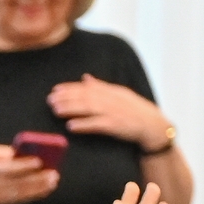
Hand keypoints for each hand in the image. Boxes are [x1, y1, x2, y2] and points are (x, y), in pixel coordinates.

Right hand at [0, 142, 57, 203]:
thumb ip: (6, 152)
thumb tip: (29, 152)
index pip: (9, 168)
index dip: (24, 165)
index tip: (39, 161)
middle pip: (19, 182)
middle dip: (38, 179)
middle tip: (54, 174)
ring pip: (21, 193)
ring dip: (39, 188)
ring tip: (53, 182)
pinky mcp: (0, 203)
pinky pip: (19, 199)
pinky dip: (33, 195)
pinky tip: (45, 190)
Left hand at [49, 74, 169, 148]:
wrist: (154, 126)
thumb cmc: (134, 111)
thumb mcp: (119, 95)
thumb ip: (101, 86)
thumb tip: (85, 77)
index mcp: (113, 91)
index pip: (88, 87)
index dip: (71, 88)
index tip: (55, 90)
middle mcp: (113, 99)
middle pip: (86, 97)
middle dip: (67, 98)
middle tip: (50, 100)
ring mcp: (115, 112)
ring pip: (89, 109)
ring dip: (72, 109)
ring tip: (56, 110)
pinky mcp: (116, 126)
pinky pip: (97, 125)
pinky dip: (83, 125)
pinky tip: (70, 126)